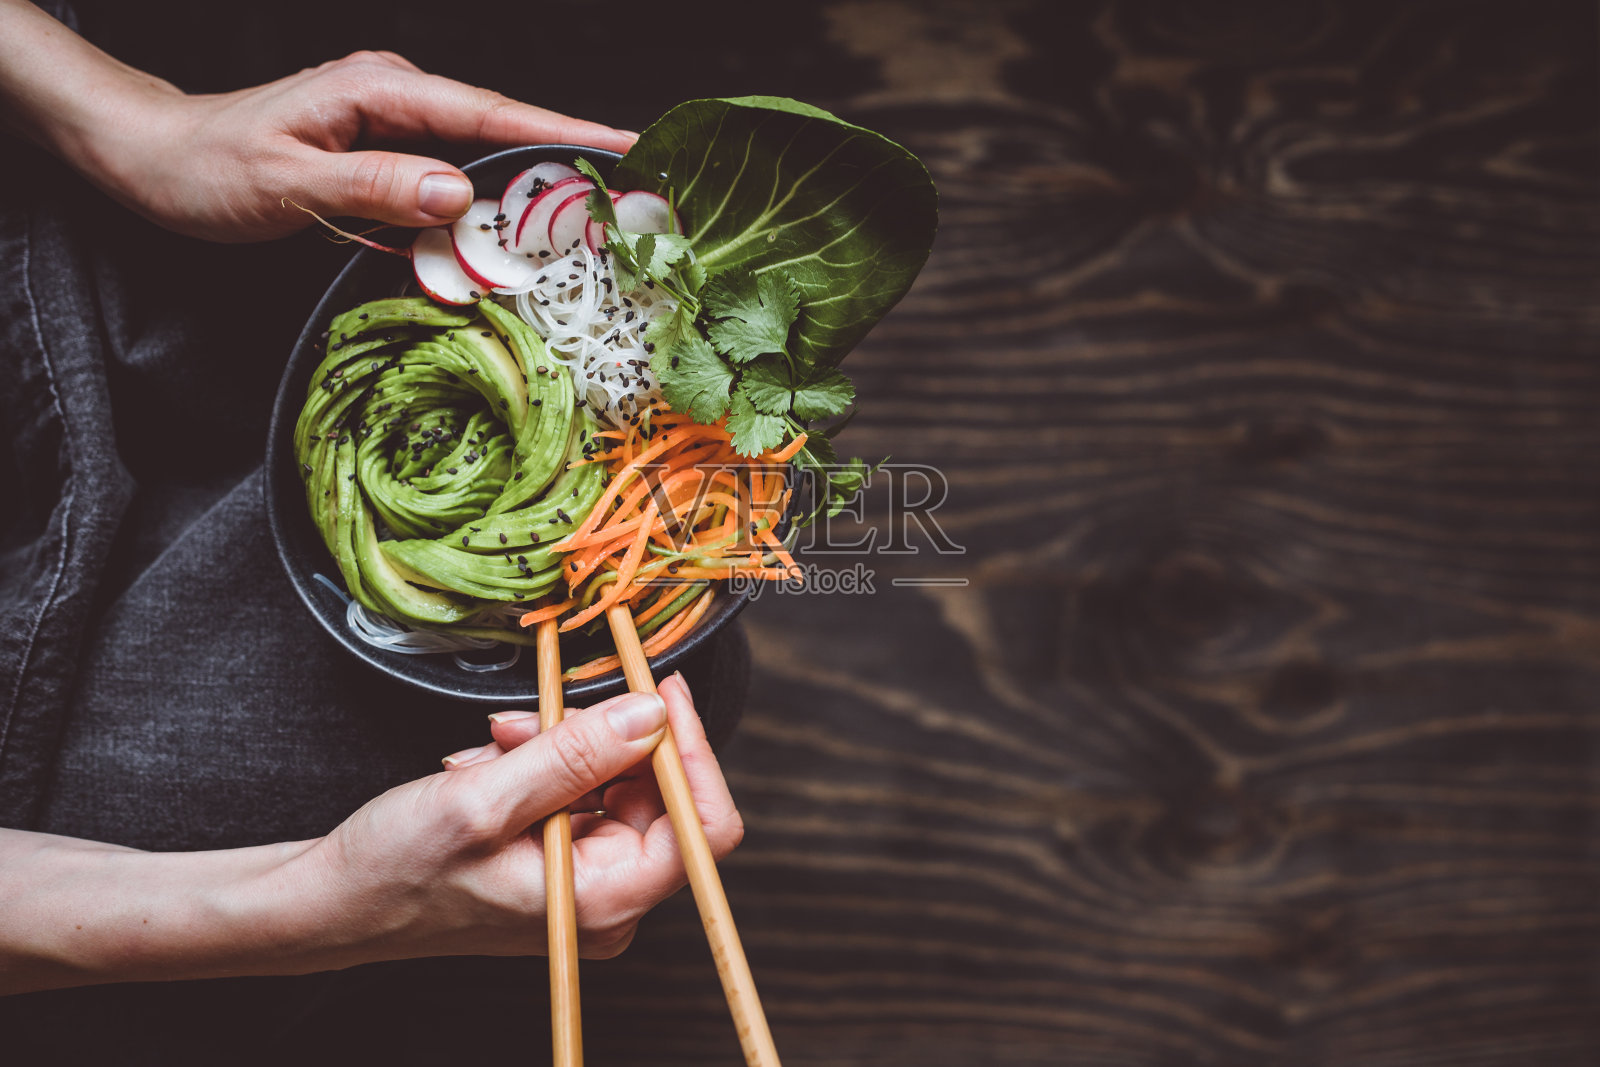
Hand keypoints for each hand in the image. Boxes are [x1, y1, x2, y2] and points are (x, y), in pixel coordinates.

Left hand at [76, 50, 635, 241]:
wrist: (154, 161)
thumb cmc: (209, 169)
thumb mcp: (287, 181)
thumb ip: (376, 187)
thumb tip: (460, 193)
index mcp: (379, 90)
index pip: (490, 112)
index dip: (564, 130)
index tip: (628, 145)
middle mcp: (395, 100)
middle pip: (501, 134)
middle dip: (568, 163)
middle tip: (634, 198)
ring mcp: (392, 130)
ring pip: (479, 164)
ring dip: (530, 194)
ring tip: (591, 224)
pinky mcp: (385, 161)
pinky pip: (449, 187)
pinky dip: (484, 215)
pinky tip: (510, 242)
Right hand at [297, 673, 741, 959]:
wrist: (336, 899)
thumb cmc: (396, 870)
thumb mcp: (482, 801)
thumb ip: (573, 756)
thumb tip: (653, 714)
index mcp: (604, 900)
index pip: (702, 825)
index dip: (692, 750)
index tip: (660, 686)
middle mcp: (609, 895)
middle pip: (658, 791)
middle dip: (600, 739)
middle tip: (533, 717)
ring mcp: (588, 875)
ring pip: (615, 778)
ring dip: (559, 744)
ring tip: (497, 744)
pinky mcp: (564, 855)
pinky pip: (581, 787)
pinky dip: (543, 760)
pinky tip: (492, 761)